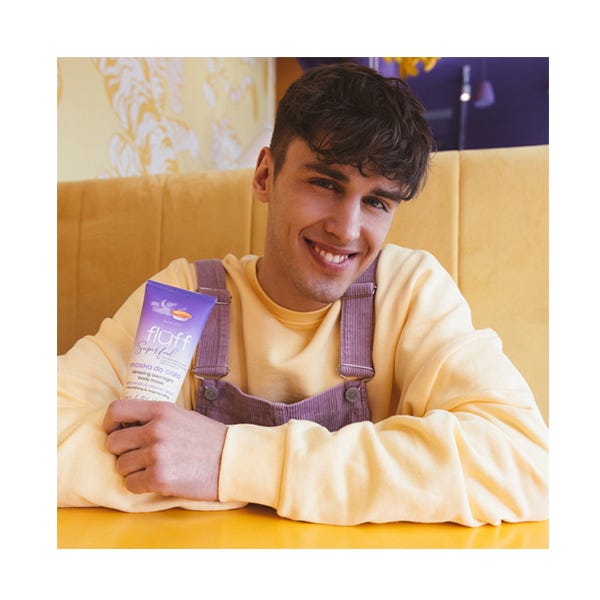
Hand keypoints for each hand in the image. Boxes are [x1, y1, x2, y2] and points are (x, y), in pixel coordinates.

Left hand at [103, 399, 225, 500]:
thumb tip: (127, 426)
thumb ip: (155, 418)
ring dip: (133, 470)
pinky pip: (131, 484)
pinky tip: (158, 480)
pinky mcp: (159, 478)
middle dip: (123, 452)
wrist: (232, 460)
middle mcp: (155, 429)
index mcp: (160, 410)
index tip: (115, 432)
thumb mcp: (181, 416)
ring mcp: (157, 454)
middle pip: (113, 442)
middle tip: (139, 456)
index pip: (116, 411)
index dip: (110, 424)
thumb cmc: (208, 439)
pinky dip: (140, 485)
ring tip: (154, 468)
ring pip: (121, 465)